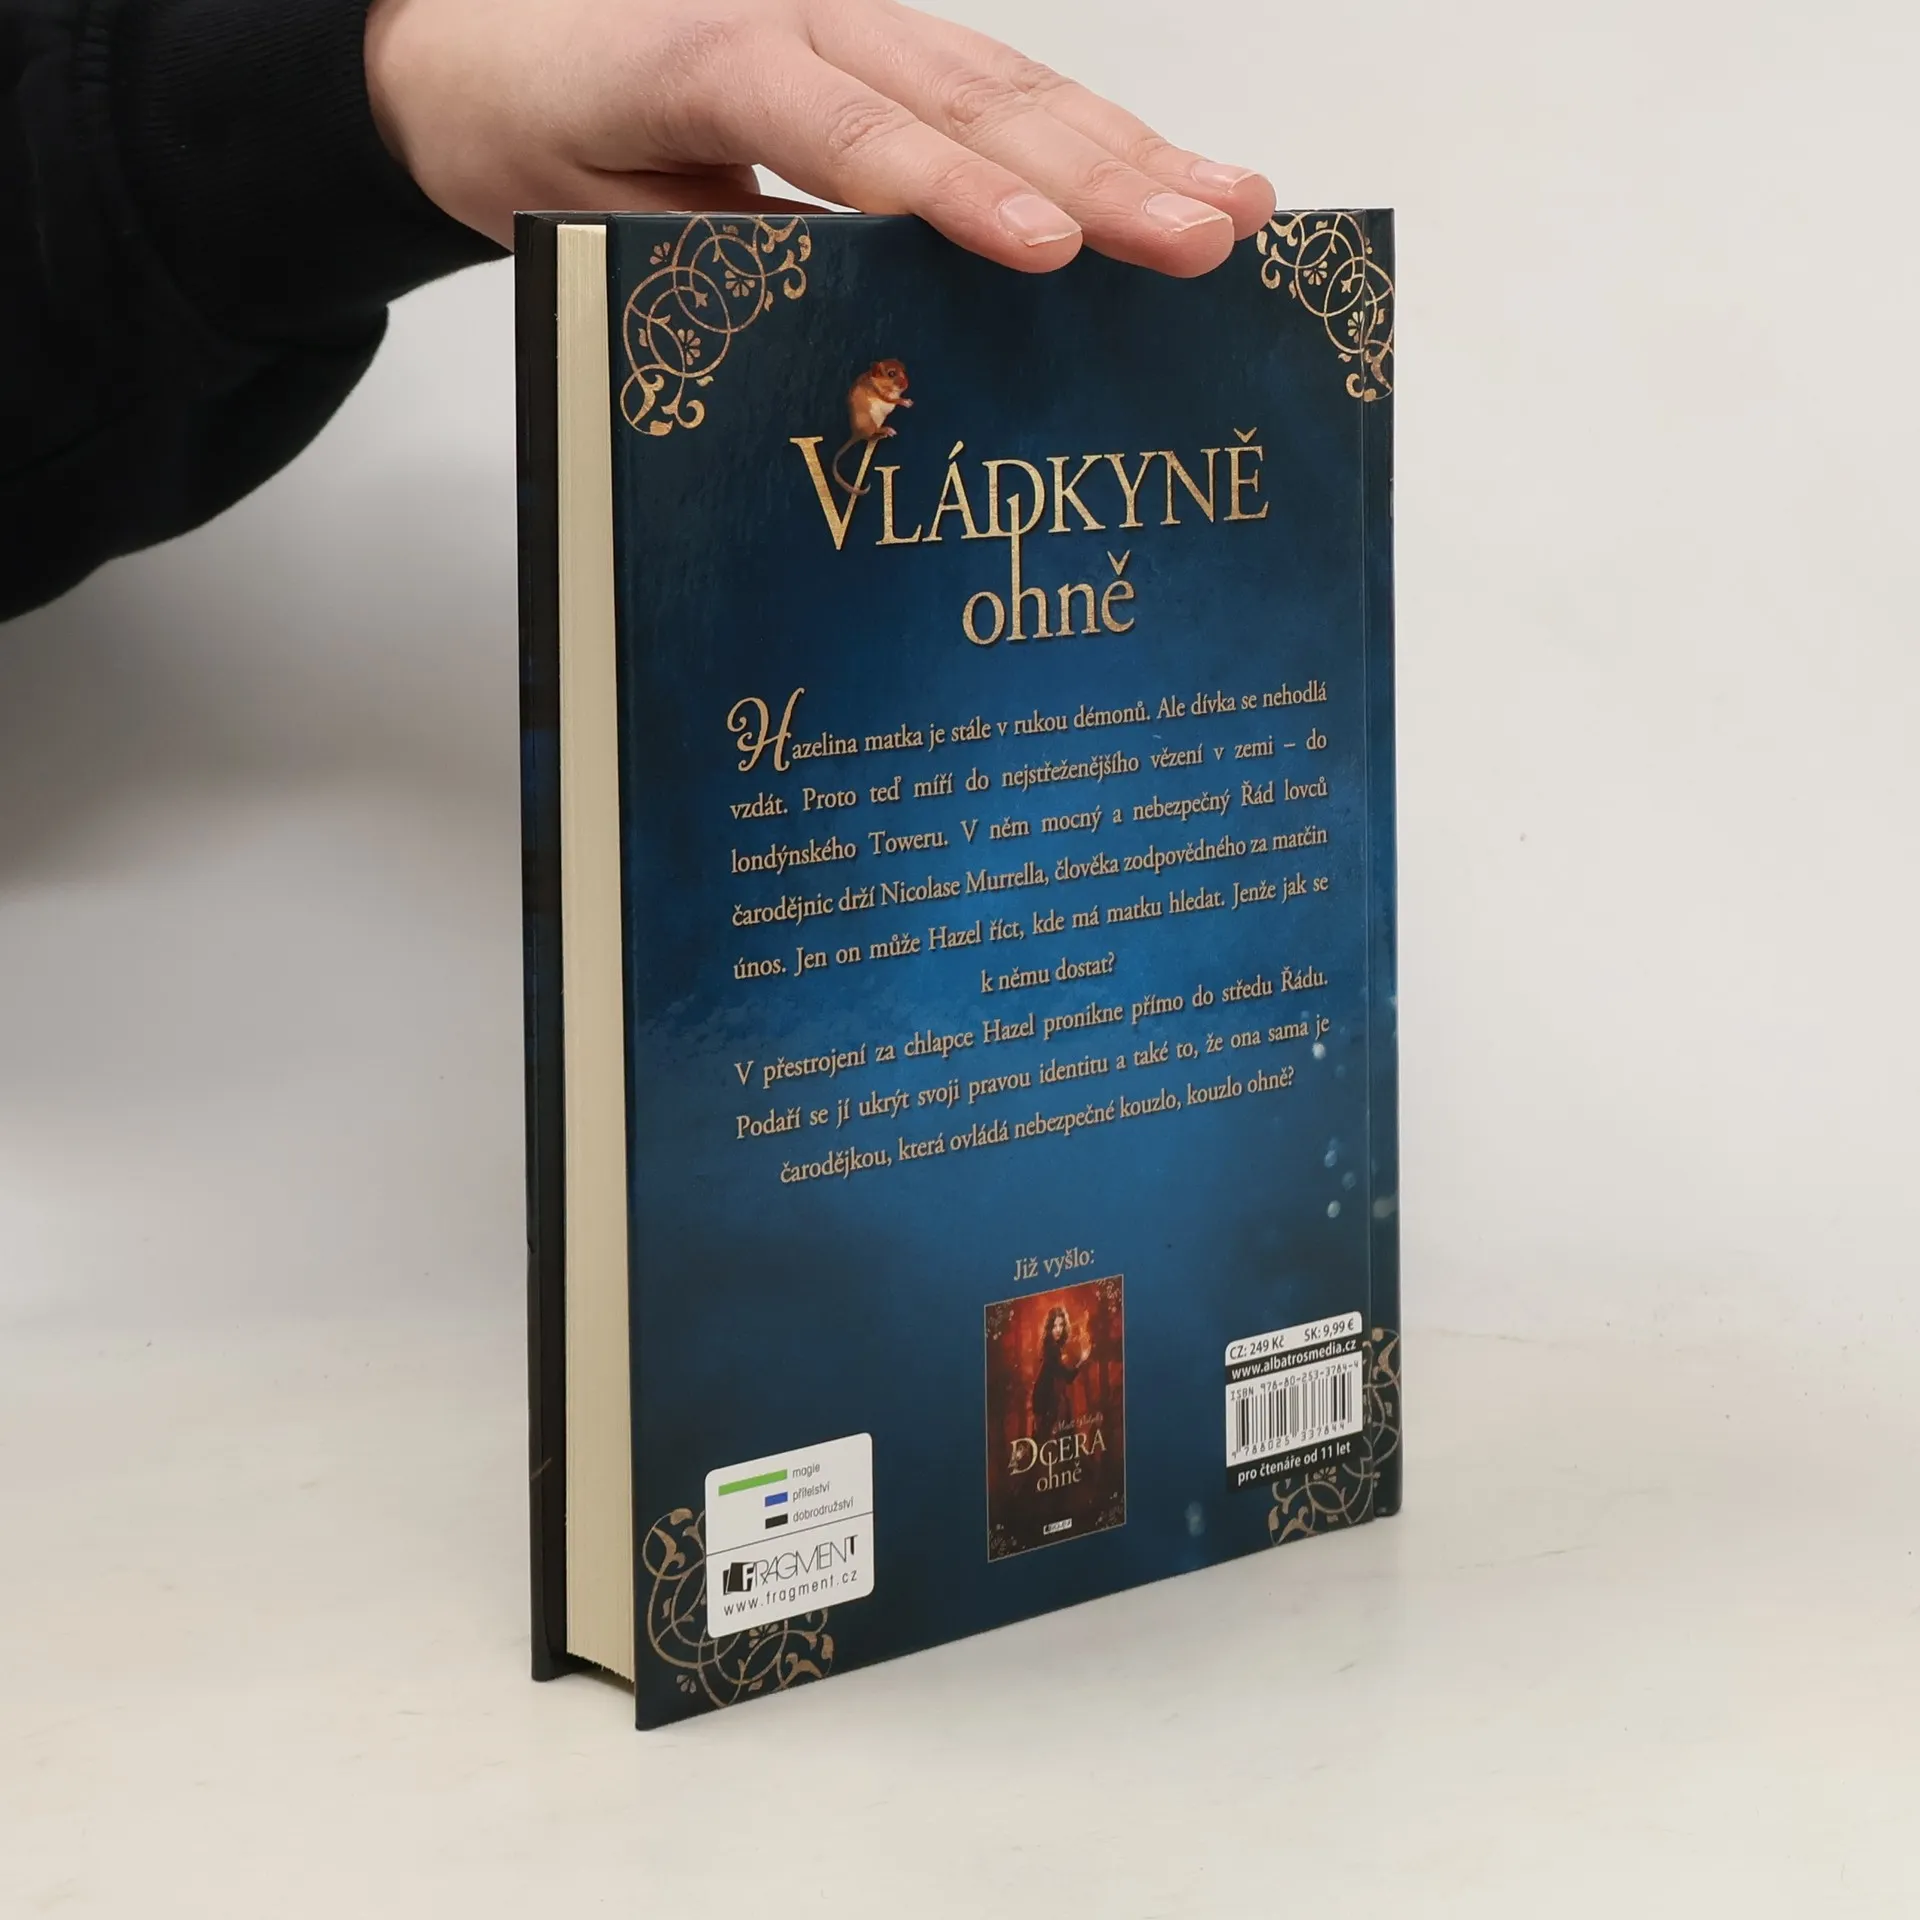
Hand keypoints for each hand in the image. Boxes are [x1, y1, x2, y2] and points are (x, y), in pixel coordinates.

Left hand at [363, 0, 1274, 274]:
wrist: (477, 36)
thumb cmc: (534, 132)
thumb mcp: (594, 222)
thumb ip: (722, 258)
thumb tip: (857, 327)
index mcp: (704, 52)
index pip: (848, 126)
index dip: (955, 192)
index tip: (1050, 254)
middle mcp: (798, 10)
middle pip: (967, 93)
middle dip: (1099, 175)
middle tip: (1201, 241)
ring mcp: (849, 14)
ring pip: (1006, 78)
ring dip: (1129, 149)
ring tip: (1232, 210)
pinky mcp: (879, 38)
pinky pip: (995, 79)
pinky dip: (1090, 129)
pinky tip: (1171, 169)